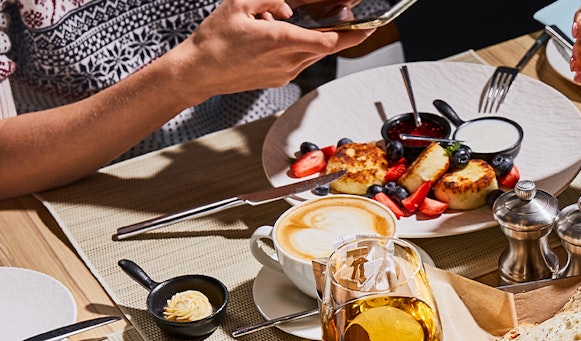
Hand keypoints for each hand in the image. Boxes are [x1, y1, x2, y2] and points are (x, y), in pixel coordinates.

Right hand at [162, 0, 374, 105]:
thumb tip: (289, 7)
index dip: (351, 34)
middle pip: (327, 48)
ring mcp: (284, 72)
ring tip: (308, 21)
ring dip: (318, 38)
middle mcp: (287, 61)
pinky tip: (280, 33)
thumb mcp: (237, 5)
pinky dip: (299, 46)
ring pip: (314, 54)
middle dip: (346, 34)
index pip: (326, 40)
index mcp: (279, 40)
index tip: (367, 26)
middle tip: (362, 23)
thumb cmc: (214, 39)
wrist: (198, 72)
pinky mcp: (279, 79)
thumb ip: (268, 0)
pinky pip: (299, 60)